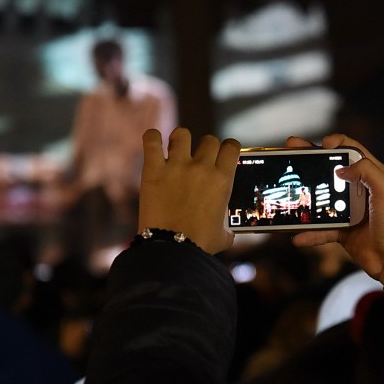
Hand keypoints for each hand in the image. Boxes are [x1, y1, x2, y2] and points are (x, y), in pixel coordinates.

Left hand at [138, 127, 240, 253]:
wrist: (172, 250)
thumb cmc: (200, 244)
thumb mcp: (223, 235)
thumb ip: (228, 228)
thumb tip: (229, 232)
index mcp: (222, 180)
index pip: (231, 146)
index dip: (228, 147)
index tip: (223, 153)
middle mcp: (202, 168)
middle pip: (208, 140)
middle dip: (205, 147)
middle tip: (199, 159)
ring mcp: (177, 166)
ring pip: (182, 134)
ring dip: (180, 140)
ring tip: (176, 150)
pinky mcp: (153, 170)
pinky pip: (151, 140)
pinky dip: (152, 137)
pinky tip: (154, 140)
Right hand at [288, 134, 383, 283]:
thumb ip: (366, 170)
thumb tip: (340, 169)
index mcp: (372, 176)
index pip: (352, 151)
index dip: (336, 143)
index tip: (321, 144)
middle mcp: (359, 190)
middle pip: (330, 170)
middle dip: (310, 159)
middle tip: (291, 149)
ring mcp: (348, 211)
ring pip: (321, 199)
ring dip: (304, 197)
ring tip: (288, 191)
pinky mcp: (342, 230)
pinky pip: (321, 229)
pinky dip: (309, 234)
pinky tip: (298, 236)